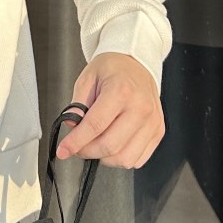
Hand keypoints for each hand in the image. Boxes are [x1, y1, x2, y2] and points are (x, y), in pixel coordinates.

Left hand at [58, 53, 164, 169]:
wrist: (136, 63)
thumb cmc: (113, 69)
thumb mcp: (87, 79)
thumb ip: (77, 105)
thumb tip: (72, 127)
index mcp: (121, 91)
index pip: (95, 126)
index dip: (76, 142)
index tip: (64, 150)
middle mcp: (140, 107)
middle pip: (110, 146)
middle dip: (87, 152)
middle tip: (78, 146)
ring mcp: (152, 121)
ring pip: (125, 158)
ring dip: (104, 158)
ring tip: (96, 144)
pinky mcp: (158, 130)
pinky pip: (138, 159)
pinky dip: (121, 158)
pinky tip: (113, 145)